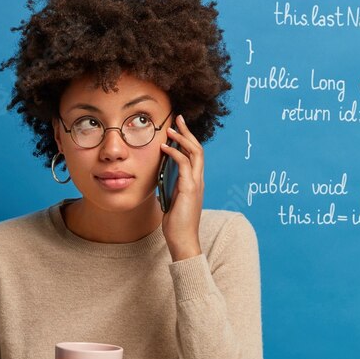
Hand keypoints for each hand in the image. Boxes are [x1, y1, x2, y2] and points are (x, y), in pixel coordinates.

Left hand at [159, 115, 204, 261]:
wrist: (183, 240)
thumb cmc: (176, 223)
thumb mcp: (172, 200)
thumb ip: (170, 187)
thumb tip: (161, 176)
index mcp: (195, 182)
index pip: (194, 155)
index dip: (187, 139)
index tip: (177, 128)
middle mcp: (199, 180)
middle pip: (197, 148)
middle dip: (187, 132)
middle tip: (178, 118)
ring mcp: (196, 184)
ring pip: (195, 152)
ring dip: (182, 138)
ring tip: (170, 129)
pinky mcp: (190, 189)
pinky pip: (184, 164)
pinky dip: (175, 153)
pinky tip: (165, 148)